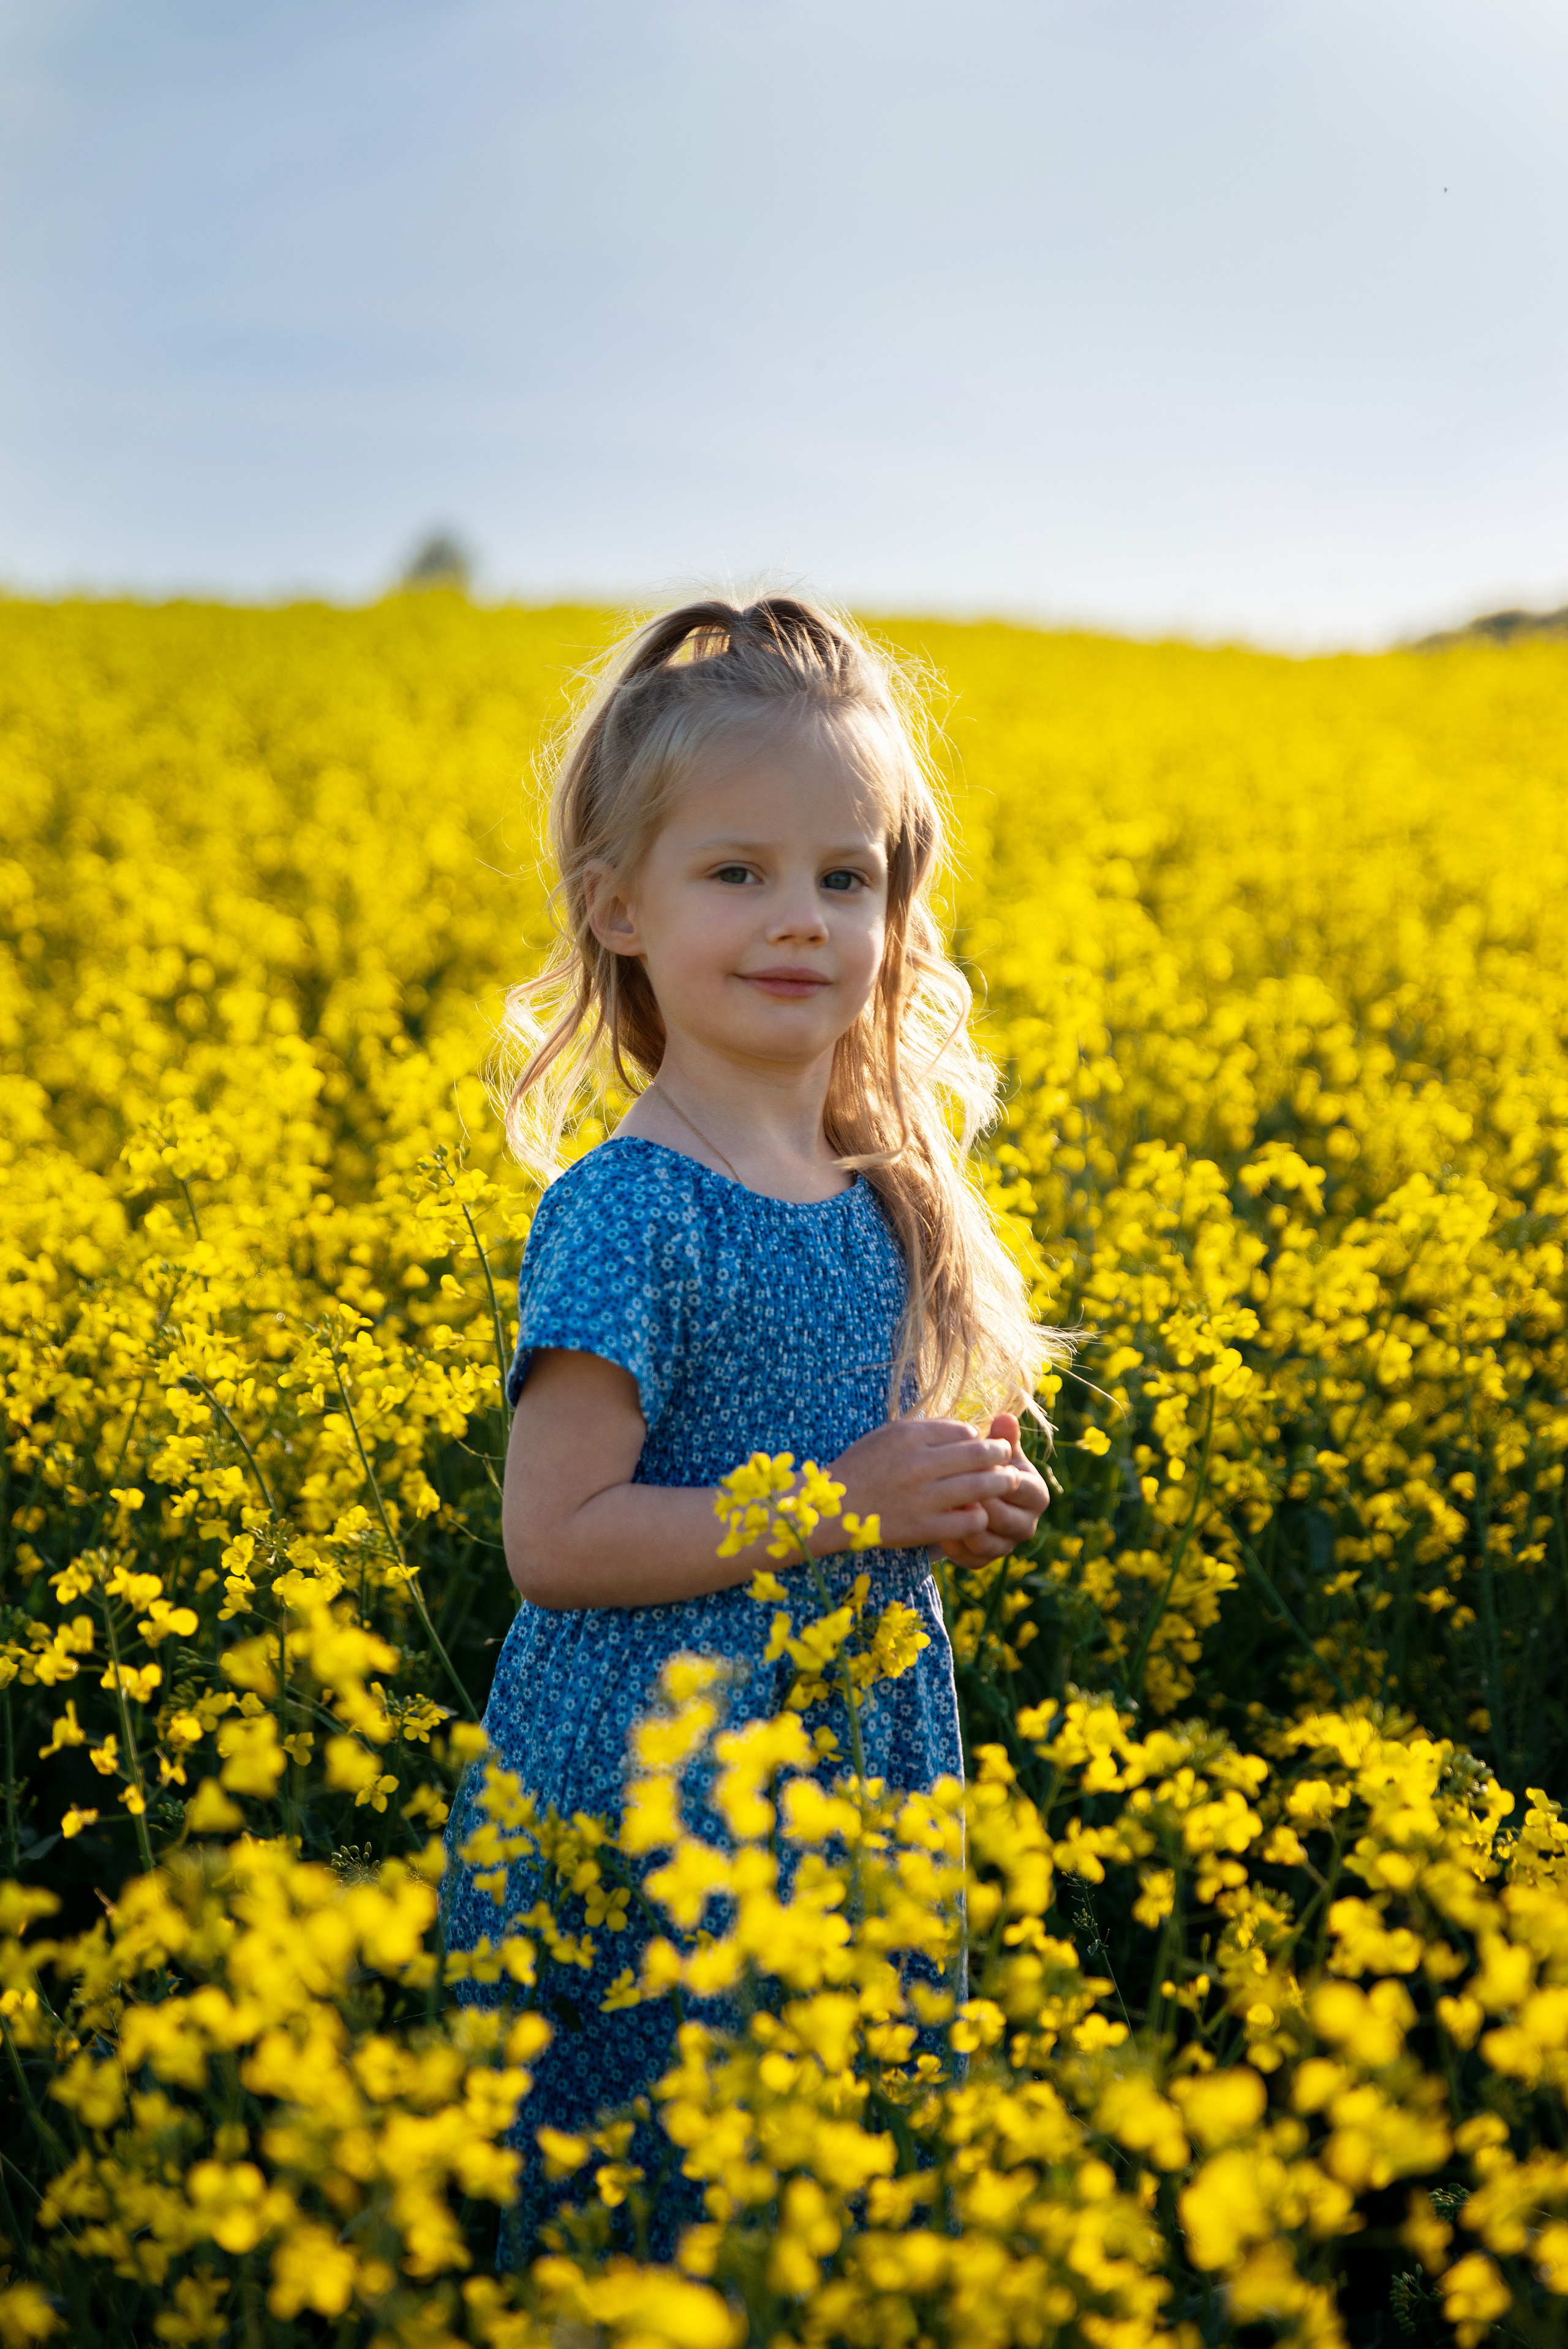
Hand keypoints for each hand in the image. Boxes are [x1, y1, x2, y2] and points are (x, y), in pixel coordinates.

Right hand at [825, 1417, 1028, 1558]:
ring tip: (1009, 1481)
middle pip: (978, 1454)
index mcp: (909, 1436)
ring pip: (981, 1486)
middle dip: (1000, 1454)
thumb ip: (926, 1431)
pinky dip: (981, 1515)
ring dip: (1002, 1482)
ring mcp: (923, 1497)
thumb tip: (968, 1432)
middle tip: (1009, 1456)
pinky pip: (969, 1520)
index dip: (978, 1438)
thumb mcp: (888, 1436)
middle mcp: (918, 1464)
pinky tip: (981, 1512)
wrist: (835, 1508)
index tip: (980, 1444)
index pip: (962, 1430)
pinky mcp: (924, 1527)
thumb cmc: (863, 1467)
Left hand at [937, 1412, 1048, 1568]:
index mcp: (1036, 1494)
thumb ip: (1001, 1438)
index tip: (972, 1468)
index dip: (995, 1478)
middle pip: (1005, 1520)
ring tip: (943, 1509)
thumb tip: (1006, 1417)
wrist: (971, 1495)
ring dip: (964, 1527)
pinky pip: (971, 1558)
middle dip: (979, 1506)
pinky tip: (936, 1527)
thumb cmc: (984, 1467)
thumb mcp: (993, 1452)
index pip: (1020, 1489)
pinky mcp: (986, 1561)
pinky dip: (954, 1545)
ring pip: (988, 1544)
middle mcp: (1027, 1524)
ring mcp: (1007, 1545)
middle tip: (952, 1492)